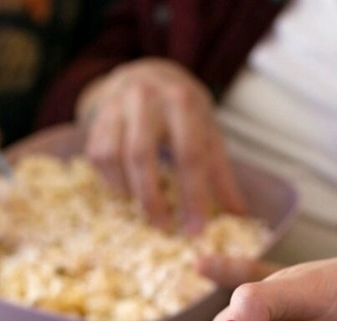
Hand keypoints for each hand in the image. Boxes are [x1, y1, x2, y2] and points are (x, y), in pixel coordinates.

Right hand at [76, 58, 246, 232]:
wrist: (147, 75)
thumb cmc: (184, 112)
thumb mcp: (208, 133)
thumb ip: (221, 174)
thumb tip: (239, 215)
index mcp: (182, 101)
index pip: (188, 154)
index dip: (193, 196)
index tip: (196, 229)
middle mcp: (145, 98)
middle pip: (142, 156)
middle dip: (152, 199)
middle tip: (165, 228)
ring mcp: (116, 106)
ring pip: (114, 157)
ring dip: (130, 191)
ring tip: (148, 209)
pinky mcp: (97, 118)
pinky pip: (98, 157)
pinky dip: (112, 181)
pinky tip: (129, 190)